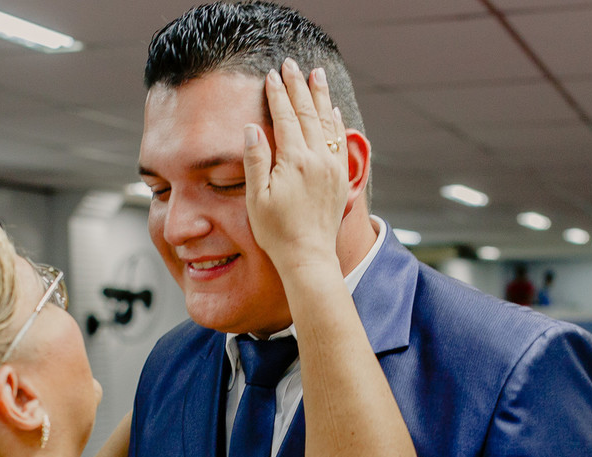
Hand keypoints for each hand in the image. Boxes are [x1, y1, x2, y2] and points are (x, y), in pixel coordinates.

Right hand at [243, 58, 348, 276]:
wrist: (308, 256)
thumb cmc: (276, 232)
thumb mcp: (256, 198)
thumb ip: (256, 160)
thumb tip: (252, 128)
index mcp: (293, 161)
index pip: (285, 118)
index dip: (277, 95)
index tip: (271, 76)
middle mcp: (317, 159)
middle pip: (307, 113)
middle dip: (298, 86)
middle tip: (292, 64)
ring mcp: (332, 167)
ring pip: (326, 122)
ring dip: (320, 96)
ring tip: (316, 75)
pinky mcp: (340, 177)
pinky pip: (339, 141)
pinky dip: (335, 122)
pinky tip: (332, 110)